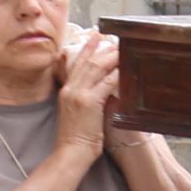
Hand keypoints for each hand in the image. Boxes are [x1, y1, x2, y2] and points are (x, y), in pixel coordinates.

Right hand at [54, 32, 121, 161]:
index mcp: (66, 92)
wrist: (71, 152)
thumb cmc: (76, 138)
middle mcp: (70, 90)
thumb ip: (85, 100)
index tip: (95, 38)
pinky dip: (116, 74)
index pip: (75, 65)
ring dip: (110, 57)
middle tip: (110, 38)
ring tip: (121, 48)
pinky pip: (105, 83)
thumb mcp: (75, 113)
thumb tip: (100, 92)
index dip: (86, 50)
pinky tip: (124, 68)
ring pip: (95, 69)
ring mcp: (78, 95)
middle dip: (99, 48)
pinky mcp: (89, 103)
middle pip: (86, 63)